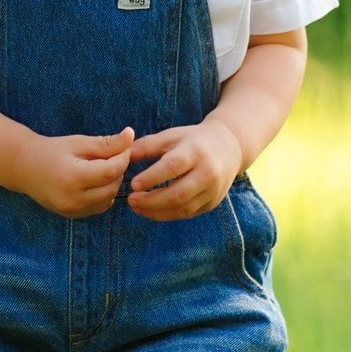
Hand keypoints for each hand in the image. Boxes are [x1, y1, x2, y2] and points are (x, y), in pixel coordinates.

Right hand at [12, 128, 136, 217]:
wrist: (24, 168)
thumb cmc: (52, 151)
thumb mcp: (78, 143)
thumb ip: (106, 143)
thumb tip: (131, 136)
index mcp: (73, 177)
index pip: (112, 171)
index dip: (123, 158)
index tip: (123, 148)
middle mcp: (72, 198)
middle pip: (112, 187)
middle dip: (117, 171)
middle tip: (111, 156)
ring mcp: (72, 210)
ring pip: (108, 199)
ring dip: (111, 183)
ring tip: (99, 168)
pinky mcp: (72, 216)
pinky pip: (100, 207)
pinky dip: (103, 194)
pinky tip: (93, 181)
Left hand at [125, 120, 241, 219]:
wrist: (229, 148)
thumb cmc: (192, 140)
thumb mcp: (171, 136)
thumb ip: (147, 146)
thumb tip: (121, 156)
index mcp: (196, 151)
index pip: (173, 166)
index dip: (152, 177)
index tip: (133, 184)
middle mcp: (208, 172)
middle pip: (178, 193)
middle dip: (151, 201)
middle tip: (131, 200)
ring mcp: (212, 190)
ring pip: (183, 209)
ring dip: (156, 212)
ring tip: (137, 207)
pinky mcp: (212, 203)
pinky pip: (187, 214)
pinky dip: (167, 215)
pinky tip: (151, 211)